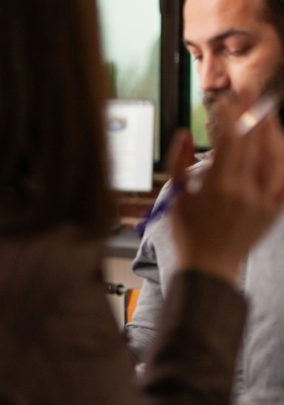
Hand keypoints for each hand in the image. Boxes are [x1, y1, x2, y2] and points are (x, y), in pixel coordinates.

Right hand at [169, 103, 283, 283]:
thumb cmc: (188, 233)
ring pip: (276, 157)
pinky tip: (280, 146)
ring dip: (273, 133)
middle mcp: (244, 192)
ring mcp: (263, 201)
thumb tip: (185, 134)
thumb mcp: (175, 196)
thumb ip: (179, 162)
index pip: (229, 140)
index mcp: (217, 187)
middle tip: (252, 95)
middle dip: (254, 115)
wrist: (209, 266)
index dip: (230, 116)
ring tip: (267, 116)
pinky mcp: (275, 210)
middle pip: (256, 143)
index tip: (227, 101)